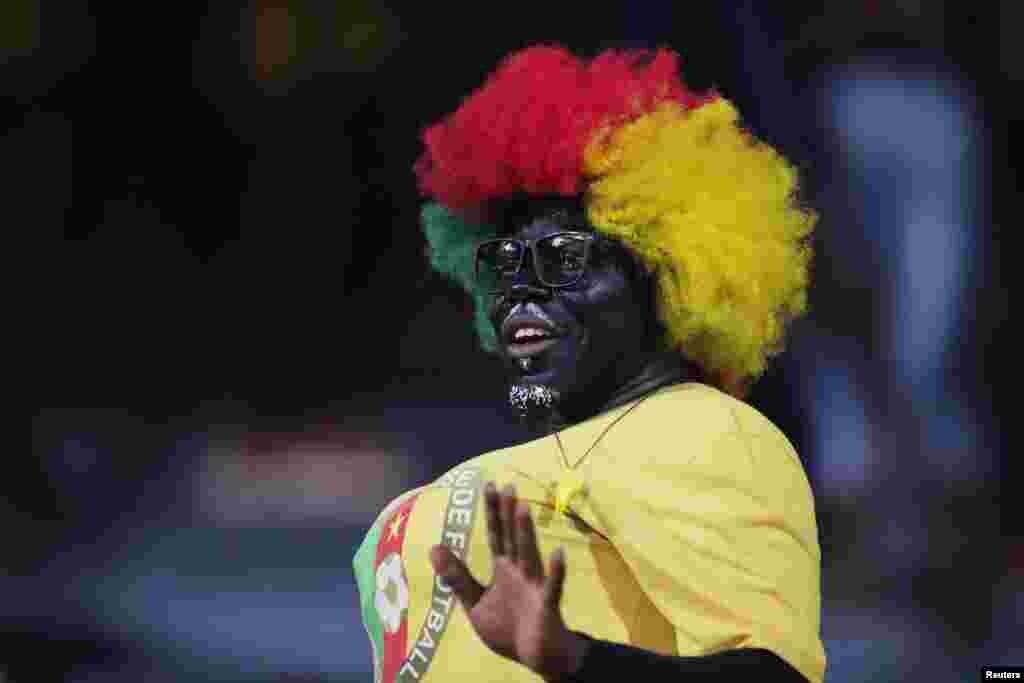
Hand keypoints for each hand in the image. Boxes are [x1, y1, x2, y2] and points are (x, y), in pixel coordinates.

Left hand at [429, 483, 588, 681]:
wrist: (535, 656)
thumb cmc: (508, 628)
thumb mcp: (476, 603)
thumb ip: (457, 577)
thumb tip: (433, 547)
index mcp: (503, 568)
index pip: (496, 534)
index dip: (492, 511)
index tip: (490, 485)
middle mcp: (519, 571)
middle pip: (511, 537)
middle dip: (508, 513)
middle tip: (508, 485)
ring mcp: (534, 586)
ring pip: (528, 555)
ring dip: (525, 532)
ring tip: (522, 508)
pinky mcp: (546, 605)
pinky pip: (551, 587)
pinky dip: (555, 572)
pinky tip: (557, 554)